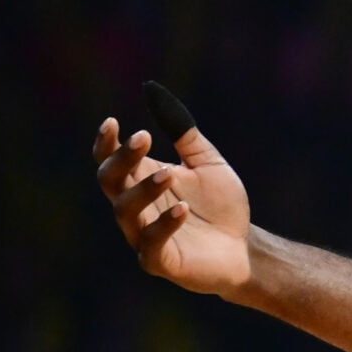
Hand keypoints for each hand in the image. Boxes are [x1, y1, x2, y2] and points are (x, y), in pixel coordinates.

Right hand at [93, 83, 251, 294]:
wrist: (245, 249)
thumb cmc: (221, 207)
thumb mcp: (206, 162)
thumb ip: (183, 133)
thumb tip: (152, 90)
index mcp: (140, 181)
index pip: (109, 160)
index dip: (106, 143)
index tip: (113, 122)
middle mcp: (135, 207)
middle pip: (109, 181)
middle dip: (122, 159)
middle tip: (144, 139)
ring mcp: (143, 236)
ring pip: (125, 210)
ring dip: (143, 188)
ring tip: (168, 173)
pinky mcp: (159, 261)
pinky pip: (151, 243)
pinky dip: (163, 224)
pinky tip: (182, 208)